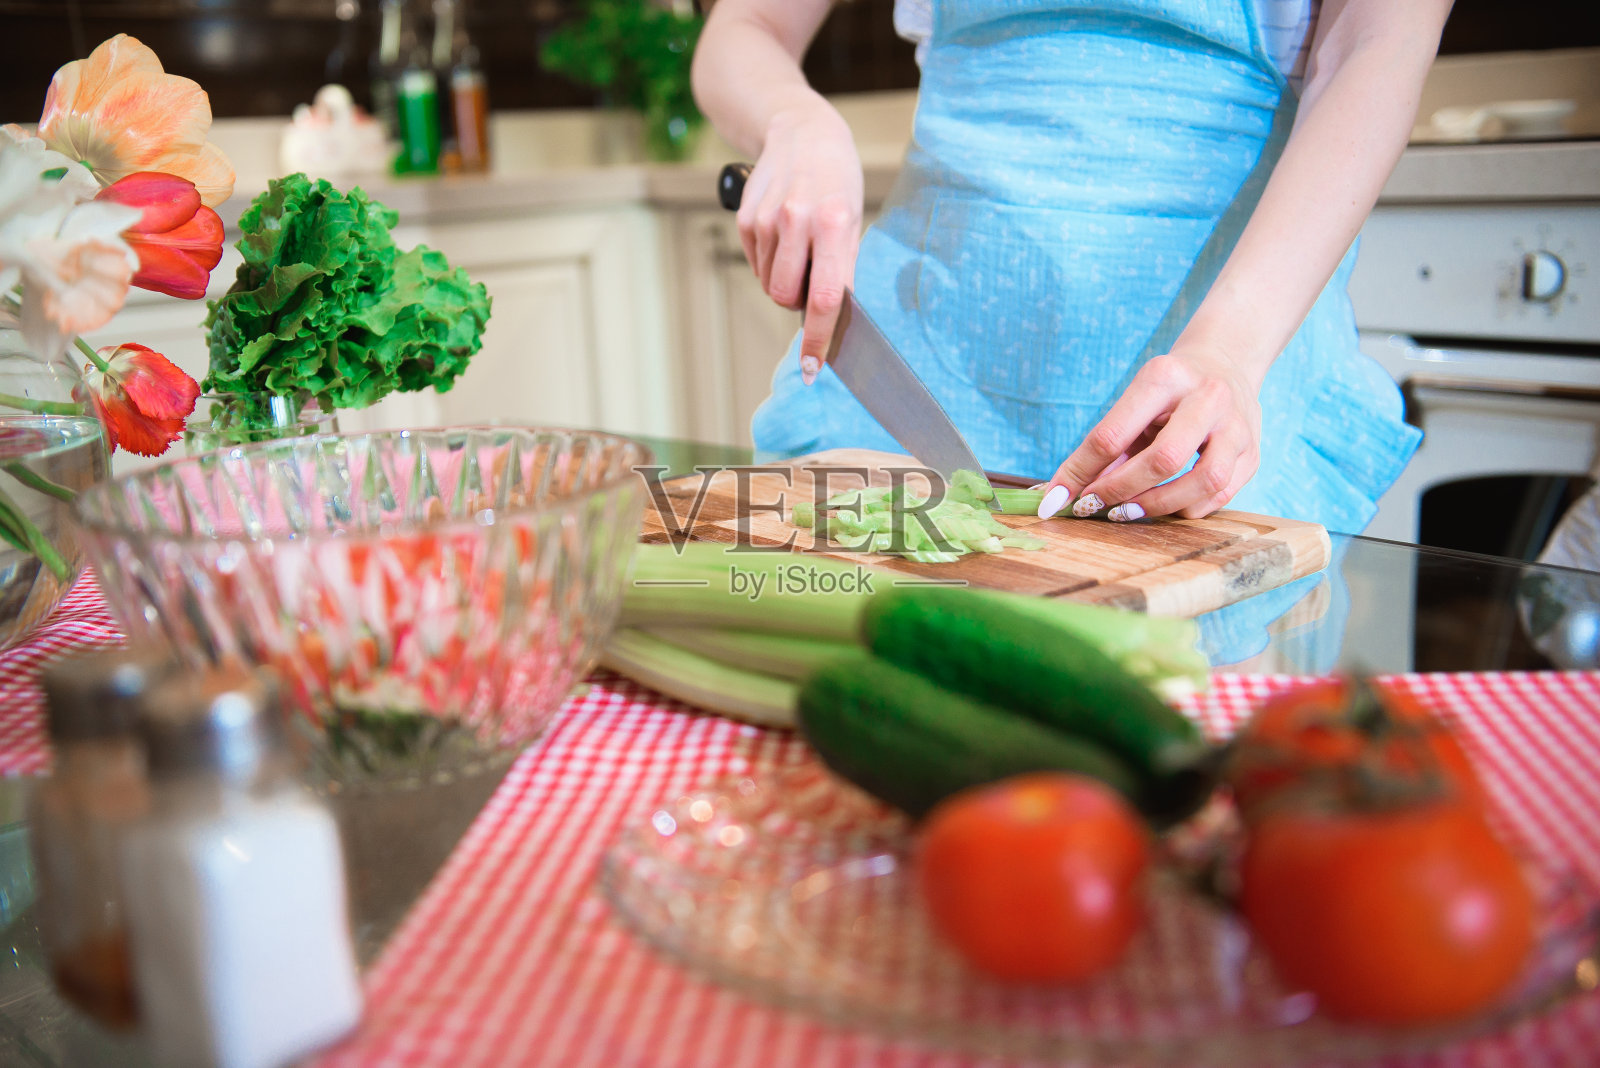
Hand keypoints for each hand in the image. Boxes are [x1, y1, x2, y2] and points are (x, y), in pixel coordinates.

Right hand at [737, 100, 862, 383]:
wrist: (802, 132)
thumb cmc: (836, 179)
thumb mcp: (853, 218)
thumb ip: (842, 268)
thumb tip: (831, 319)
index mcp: (833, 223)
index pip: (824, 297)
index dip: (817, 338)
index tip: (812, 368)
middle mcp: (797, 220)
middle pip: (787, 297)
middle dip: (797, 302)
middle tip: (811, 279)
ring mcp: (766, 220)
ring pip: (770, 284)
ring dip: (784, 281)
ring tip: (799, 247)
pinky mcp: (745, 219)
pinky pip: (756, 264)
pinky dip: (770, 262)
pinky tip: (782, 234)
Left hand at [1038, 350, 1263, 520]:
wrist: (1226, 363)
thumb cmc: (1166, 393)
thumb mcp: (1133, 406)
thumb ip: (1102, 449)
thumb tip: (1062, 496)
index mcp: (1164, 377)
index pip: (1113, 433)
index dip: (1080, 472)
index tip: (1057, 500)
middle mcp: (1207, 397)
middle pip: (1164, 459)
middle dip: (1121, 491)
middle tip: (1095, 507)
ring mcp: (1237, 425)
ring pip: (1204, 481)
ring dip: (1159, 506)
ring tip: (1128, 512)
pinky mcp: (1253, 452)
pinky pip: (1221, 494)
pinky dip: (1187, 510)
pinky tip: (1165, 507)